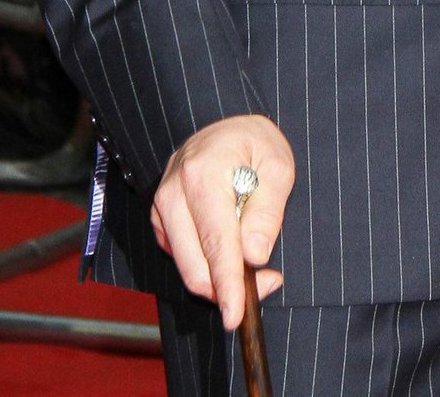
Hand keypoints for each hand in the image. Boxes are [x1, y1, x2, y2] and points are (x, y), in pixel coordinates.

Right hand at [150, 114, 294, 328]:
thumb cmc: (254, 142)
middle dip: (228, 287)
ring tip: (255, 264)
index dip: (228, 283)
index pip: (216, 241)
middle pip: (195, 265)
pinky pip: (182, 258)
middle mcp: (173, 193)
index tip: (235, 314)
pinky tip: (231, 250)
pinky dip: (207, 266)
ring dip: (219, 279)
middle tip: (267, 282)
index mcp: (203, 174)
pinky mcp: (161, 222)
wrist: (225, 126)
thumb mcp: (277, 165)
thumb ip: (267, 211)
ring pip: (186, 267)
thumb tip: (254, 256)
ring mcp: (162, 208)